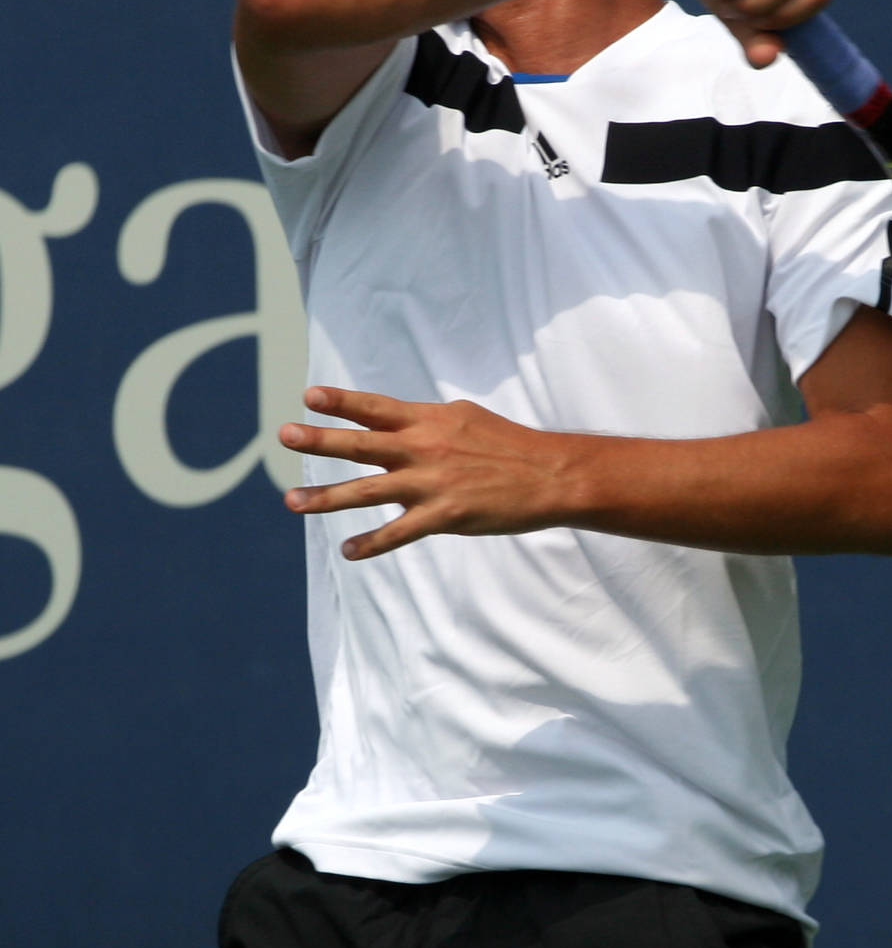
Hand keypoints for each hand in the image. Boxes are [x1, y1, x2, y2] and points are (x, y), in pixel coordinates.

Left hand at [280, 386, 570, 559]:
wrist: (551, 476)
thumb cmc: (510, 445)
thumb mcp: (466, 418)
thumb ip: (428, 422)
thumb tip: (400, 422)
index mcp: (429, 421)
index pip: (376, 407)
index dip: (342, 401)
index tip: (309, 396)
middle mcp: (424, 449)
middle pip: (361, 444)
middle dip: (319, 440)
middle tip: (283, 435)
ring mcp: (431, 484)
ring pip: (368, 491)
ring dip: (326, 498)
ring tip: (292, 502)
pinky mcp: (444, 517)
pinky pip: (398, 533)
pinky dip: (371, 544)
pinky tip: (347, 551)